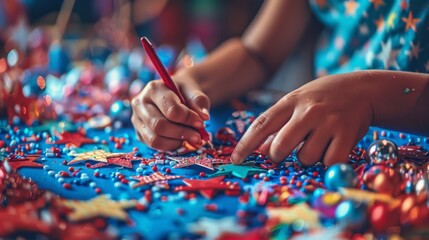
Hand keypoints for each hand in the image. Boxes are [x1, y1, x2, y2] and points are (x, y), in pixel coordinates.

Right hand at [131, 73, 209, 150]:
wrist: (176, 95)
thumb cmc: (184, 93)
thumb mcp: (194, 92)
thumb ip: (199, 101)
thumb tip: (204, 117)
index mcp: (154, 89)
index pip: (170, 109)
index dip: (187, 119)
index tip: (201, 122)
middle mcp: (140, 103)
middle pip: (159, 125)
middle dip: (182, 133)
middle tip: (198, 136)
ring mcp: (137, 119)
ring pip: (155, 139)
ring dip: (177, 141)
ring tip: (190, 138)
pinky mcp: (139, 133)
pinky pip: (154, 146)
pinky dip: (170, 146)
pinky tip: (180, 139)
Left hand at [231, 73, 373, 165]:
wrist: (362, 88)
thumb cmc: (322, 98)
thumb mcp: (297, 103)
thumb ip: (279, 124)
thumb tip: (263, 151)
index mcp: (290, 101)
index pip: (261, 125)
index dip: (245, 145)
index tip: (235, 160)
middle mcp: (308, 110)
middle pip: (280, 148)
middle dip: (278, 156)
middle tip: (285, 152)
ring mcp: (328, 122)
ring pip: (305, 158)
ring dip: (307, 158)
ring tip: (318, 142)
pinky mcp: (348, 134)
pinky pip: (328, 162)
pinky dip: (327, 162)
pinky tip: (332, 147)